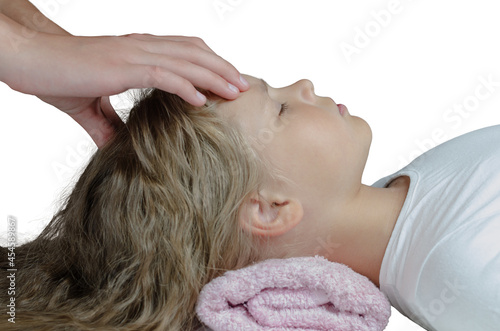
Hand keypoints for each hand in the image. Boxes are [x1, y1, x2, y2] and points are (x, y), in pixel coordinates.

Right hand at [3, 32, 248, 146]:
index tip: (226, 80)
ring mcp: (133, 55)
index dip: (209, 62)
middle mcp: (141, 47)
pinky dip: (186, 86)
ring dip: (214, 77)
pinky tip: (202, 100)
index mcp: (138, 50)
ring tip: (236, 92)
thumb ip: (109, 124)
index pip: (184, 50)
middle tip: (244, 86)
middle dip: (222, 69)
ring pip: (186, 61)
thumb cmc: (59, 78)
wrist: (31, 62)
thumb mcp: (91, 107)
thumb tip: (118, 145)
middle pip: (194, 52)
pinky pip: (163, 76)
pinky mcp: (122, 68)